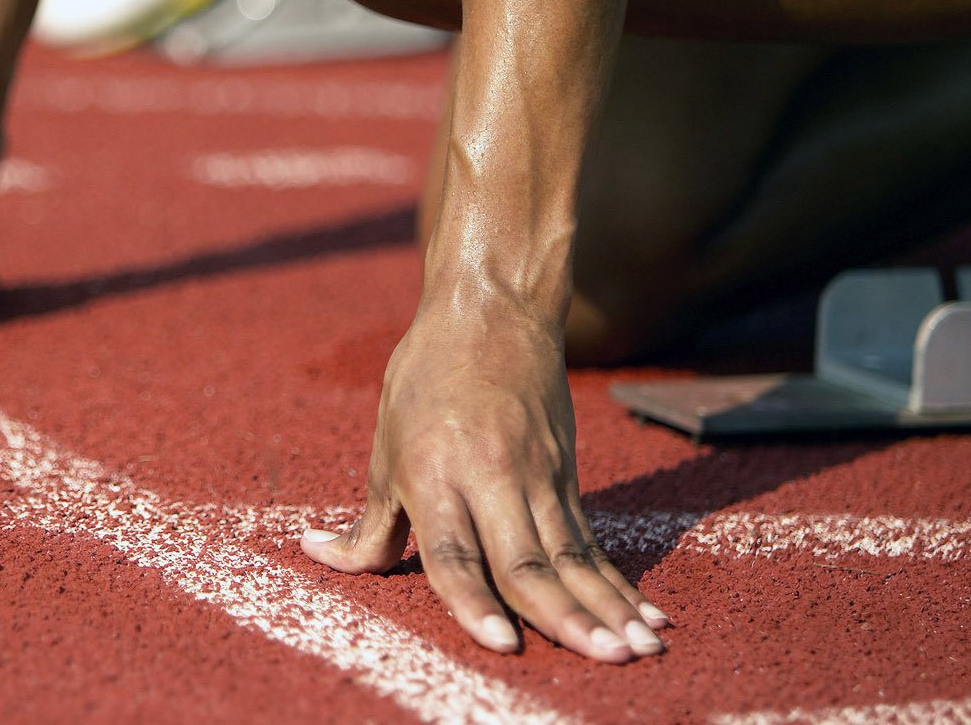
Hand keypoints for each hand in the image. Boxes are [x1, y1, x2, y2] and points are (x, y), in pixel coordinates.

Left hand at [301, 295, 668, 661]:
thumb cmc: (424, 378)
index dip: (475, 602)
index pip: (455, 553)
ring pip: (572, 557)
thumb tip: (323, 557)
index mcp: (434, 474)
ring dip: (606, 609)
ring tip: (639, 650)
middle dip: (564, 618)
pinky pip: (590, 543)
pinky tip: (646, 616)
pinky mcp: (566, 478)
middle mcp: (491, 480)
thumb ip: (368, 522)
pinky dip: (617, 584)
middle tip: (602, 658)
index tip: (502, 644)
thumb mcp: (384, 447)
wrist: (493, 311)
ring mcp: (537, 479)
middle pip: (527, 562)